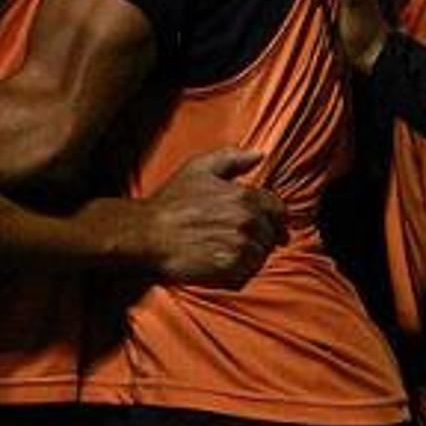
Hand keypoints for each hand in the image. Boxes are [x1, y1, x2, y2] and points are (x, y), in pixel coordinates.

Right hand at [85, 148, 284, 287]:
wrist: (148, 233)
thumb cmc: (172, 200)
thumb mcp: (199, 168)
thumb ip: (232, 158)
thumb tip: (259, 154)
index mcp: (244, 196)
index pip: (278, 209)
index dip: (274, 216)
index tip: (267, 223)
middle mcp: (247, 220)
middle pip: (270, 233)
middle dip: (259, 235)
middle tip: (238, 237)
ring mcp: (240, 245)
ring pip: (261, 253)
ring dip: (250, 253)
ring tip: (228, 249)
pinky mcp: (230, 267)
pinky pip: (248, 270)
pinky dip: (240, 268)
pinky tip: (222, 261)